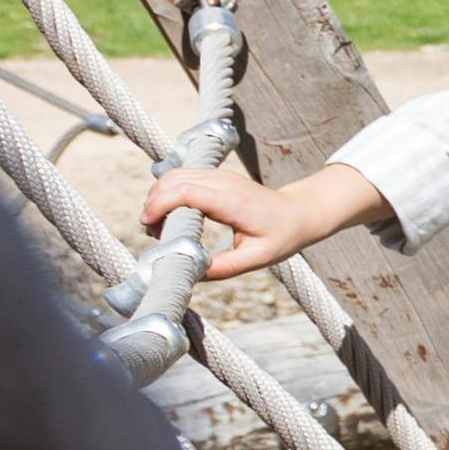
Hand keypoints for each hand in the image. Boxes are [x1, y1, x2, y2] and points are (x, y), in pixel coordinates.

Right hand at [144, 159, 390, 282]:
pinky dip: (168, 192)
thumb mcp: (256, 258)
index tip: (148, 226)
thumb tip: (189, 274)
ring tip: (160, 228)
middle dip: (153, 204)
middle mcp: (223, 183)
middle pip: (172, 180)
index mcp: (232, 202)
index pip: (186, 191)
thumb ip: (223, 268)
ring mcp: (219, 176)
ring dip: (158, 198)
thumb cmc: (281, 236)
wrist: (300, 213)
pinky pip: (182, 176)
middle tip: (153, 234)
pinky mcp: (216, 176)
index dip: (160, 205)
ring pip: (173, 175)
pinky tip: (171, 217)